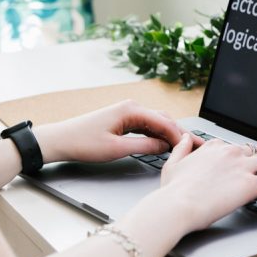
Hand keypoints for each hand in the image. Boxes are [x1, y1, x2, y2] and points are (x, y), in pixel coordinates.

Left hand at [33, 99, 197, 164]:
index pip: (164, 121)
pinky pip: (146, 126)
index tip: (193, 147)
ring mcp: (127, 112)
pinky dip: (157, 134)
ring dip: (169, 134)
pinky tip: (165, 144)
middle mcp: (131, 107)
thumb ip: (144, 147)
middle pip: (163, 119)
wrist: (60, 139)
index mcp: (131, 110)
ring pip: (156, 122)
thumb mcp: (117, 149)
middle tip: (197, 147)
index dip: (181, 135)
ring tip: (185, 147)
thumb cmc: (83, 143)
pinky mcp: (122, 120)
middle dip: (180, 133)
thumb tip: (165, 147)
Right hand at [158, 135, 256, 231]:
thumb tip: (186, 138)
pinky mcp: (251, 185)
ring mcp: (242, 167)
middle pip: (251, 151)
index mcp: (213, 147)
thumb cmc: (174, 190)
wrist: (179, 205)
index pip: (230, 146)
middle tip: (255, 170)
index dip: (234, 156)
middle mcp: (230, 153)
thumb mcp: (173, 163)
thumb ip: (182, 148)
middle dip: (254, 160)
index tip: (235, 164)